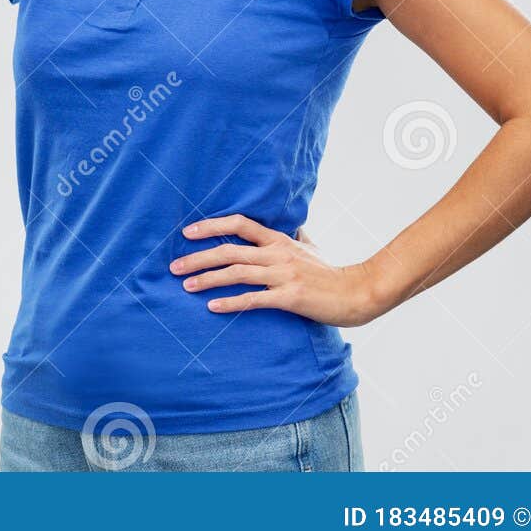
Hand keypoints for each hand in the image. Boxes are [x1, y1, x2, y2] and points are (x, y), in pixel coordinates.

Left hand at [169, 214, 383, 326]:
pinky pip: (254, 299)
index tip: (187, 233)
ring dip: (208, 279)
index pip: (240, 224)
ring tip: (186, 286)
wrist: (356, 292)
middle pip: (230, 250)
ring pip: (237, 273)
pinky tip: (212, 307)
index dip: (212, 226)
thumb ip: (294, 236)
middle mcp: (277, 253)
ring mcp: (283, 275)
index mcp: (278, 239)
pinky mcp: (290, 298)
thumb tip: (290, 225)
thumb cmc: (330, 272)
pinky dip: (231, 302)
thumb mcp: (309, 247)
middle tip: (174, 267)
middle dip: (198, 257)